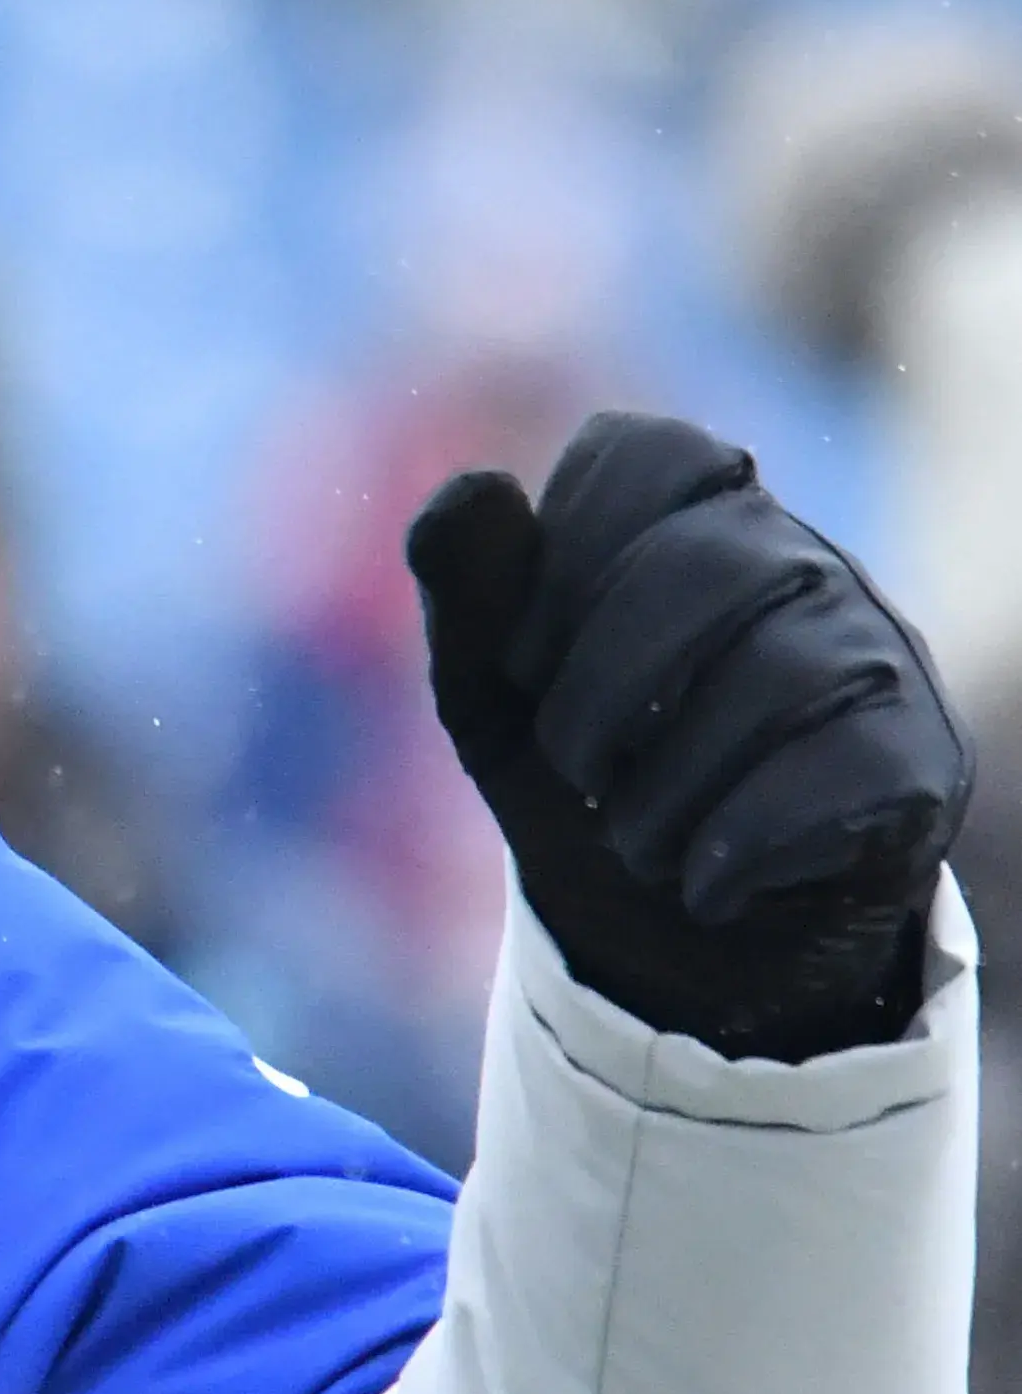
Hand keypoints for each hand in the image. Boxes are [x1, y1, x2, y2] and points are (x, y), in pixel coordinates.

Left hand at [404, 412, 970, 1060]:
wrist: (670, 941)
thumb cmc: (583, 781)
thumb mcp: (494, 694)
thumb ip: (469, 589)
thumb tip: (477, 483)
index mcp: (696, 517)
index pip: (649, 452)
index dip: (559, 560)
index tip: (526, 662)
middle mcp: (803, 564)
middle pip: (704, 565)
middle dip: (598, 686)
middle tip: (573, 769)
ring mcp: (876, 655)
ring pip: (780, 677)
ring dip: (665, 789)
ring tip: (636, 843)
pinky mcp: (924, 762)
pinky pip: (845, 771)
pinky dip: (739, 844)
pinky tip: (704, 882)